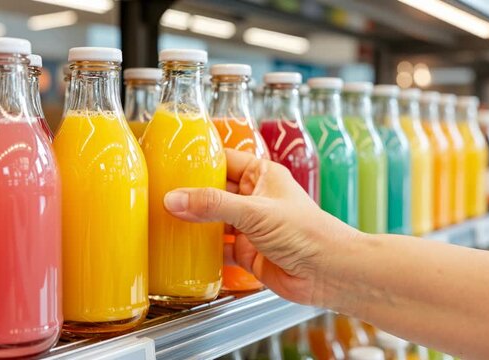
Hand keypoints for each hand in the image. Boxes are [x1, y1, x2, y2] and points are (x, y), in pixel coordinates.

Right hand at [163, 149, 359, 304]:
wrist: (329, 273)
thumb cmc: (308, 233)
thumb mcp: (255, 212)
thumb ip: (213, 205)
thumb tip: (175, 199)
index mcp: (261, 176)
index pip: (223, 159)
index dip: (199, 160)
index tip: (171, 161)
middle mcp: (254, 198)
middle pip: (213, 191)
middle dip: (189, 194)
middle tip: (159, 193)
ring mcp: (250, 226)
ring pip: (213, 220)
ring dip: (193, 222)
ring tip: (163, 219)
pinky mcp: (248, 252)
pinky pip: (219, 248)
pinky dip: (202, 250)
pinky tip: (184, 249)